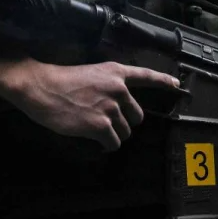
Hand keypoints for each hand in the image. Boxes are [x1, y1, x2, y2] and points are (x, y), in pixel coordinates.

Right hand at [2, 61, 181, 151]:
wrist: (41, 87)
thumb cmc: (59, 81)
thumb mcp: (90, 75)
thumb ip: (107, 86)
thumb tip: (117, 104)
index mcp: (115, 72)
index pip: (145, 76)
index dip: (163, 81)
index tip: (176, 85)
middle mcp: (118, 89)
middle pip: (136, 116)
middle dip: (124, 122)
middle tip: (106, 122)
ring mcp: (110, 107)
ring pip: (125, 132)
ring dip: (112, 135)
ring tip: (94, 128)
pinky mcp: (101, 125)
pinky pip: (113, 143)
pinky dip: (105, 145)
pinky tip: (93, 139)